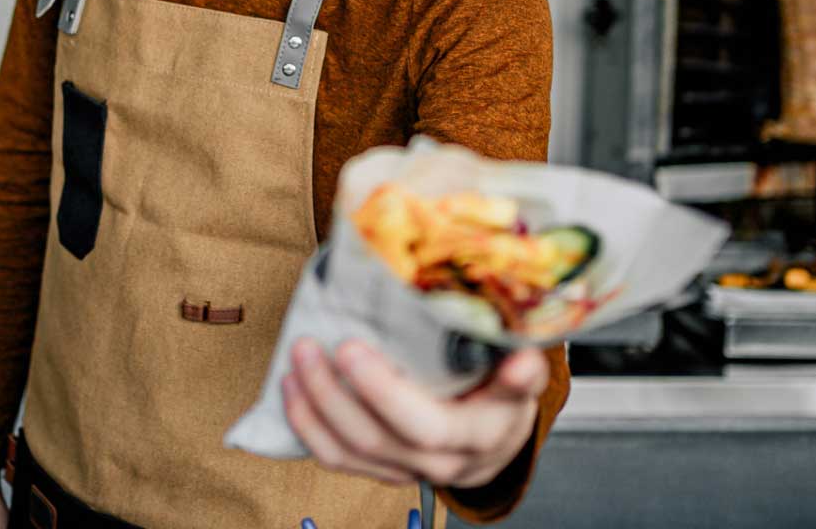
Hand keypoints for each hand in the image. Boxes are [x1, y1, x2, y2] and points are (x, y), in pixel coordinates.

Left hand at [281, 338, 547, 488]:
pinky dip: (308, 427)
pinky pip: (339, 460)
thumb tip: (523, 360)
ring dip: (313, 408)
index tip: (351, 347)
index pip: (425, 426)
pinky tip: (292, 391)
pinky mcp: (384, 470)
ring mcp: (408, 470)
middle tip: (310, 345)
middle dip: (334, 393)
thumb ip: (522, 370)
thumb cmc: (504, 393)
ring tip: (295, 361)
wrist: (499, 437)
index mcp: (477, 435)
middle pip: (377, 439)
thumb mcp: (524, 376)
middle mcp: (442, 462)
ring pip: (351, 453)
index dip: (383, 393)